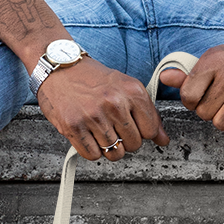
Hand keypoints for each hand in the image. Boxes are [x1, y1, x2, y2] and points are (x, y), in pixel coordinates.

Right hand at [37, 56, 167, 162]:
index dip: (143, 132)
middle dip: (126, 141)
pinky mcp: (74, 127)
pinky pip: (93, 155)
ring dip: (109, 147)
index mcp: (132, 91)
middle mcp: (114, 104)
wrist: (59, 67)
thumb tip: (164, 140)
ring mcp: (93, 116)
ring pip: (115, 153)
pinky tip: (89, 134)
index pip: (151, 130)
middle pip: (134, 144)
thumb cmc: (92, 78)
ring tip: (101, 130)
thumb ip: (148, 114)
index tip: (134, 127)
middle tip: (114, 127)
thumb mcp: (125, 87)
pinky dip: (92, 150)